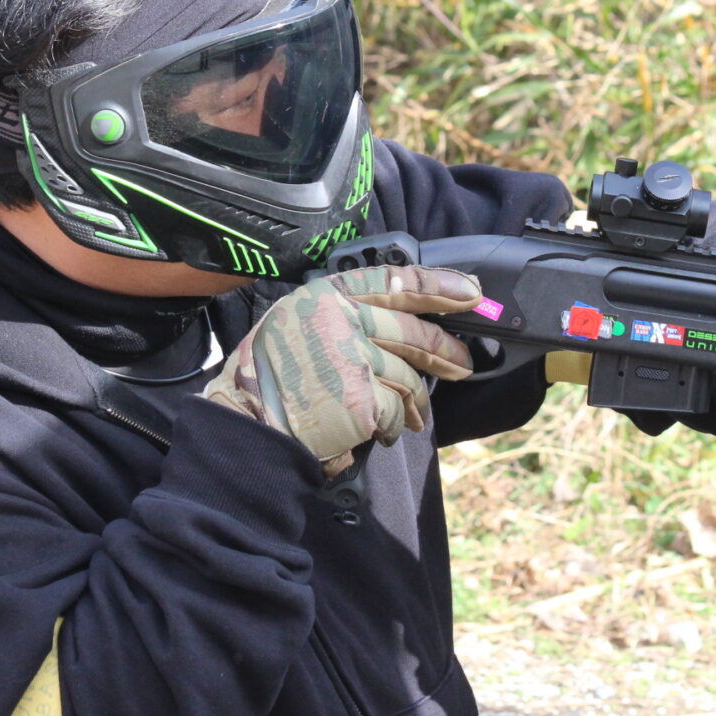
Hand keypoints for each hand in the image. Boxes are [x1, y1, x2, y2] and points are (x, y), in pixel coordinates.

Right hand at [202, 266, 481, 475]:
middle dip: (445, 350)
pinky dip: (393, 426)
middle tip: (463, 362)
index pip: (392, 282)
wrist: (246, 425)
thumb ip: (340, 319)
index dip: (437, 285)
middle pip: (410, 332)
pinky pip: (395, 411)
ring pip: (408, 376)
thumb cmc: (265, 382)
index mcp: (323, 296)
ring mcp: (352, 358)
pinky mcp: (361, 398)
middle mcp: (340, 319)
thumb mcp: (293, 326)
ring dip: (415, 402)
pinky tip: (382, 433)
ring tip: (412, 417)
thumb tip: (398, 329)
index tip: (468, 292)